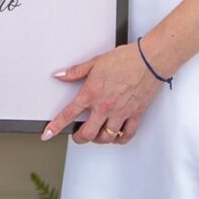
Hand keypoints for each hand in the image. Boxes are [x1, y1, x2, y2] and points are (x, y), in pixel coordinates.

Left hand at [41, 43, 161, 144]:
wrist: (150, 60)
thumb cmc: (126, 59)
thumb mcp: (95, 62)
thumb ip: (76, 72)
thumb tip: (60, 75)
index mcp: (92, 93)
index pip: (68, 114)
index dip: (55, 126)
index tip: (47, 134)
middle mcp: (105, 106)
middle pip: (87, 133)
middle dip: (78, 138)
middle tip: (76, 136)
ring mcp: (121, 113)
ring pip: (106, 138)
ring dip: (98, 139)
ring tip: (95, 135)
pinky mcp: (135, 115)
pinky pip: (127, 135)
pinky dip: (119, 139)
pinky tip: (115, 136)